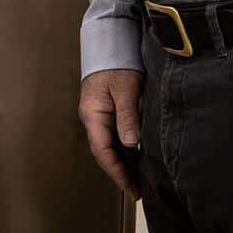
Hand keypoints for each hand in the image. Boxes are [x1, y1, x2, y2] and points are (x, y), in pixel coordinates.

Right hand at [78, 69, 143, 196]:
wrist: (111, 41)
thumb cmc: (117, 63)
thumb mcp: (125, 89)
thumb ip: (128, 116)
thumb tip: (131, 144)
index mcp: (93, 114)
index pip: (103, 151)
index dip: (117, 173)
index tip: (131, 189)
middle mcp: (93, 118)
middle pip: (105, 152)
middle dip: (120, 173)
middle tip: (138, 191)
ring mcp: (100, 115)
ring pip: (110, 146)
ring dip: (123, 163)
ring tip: (139, 180)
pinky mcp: (108, 111)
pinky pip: (115, 136)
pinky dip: (125, 150)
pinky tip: (137, 158)